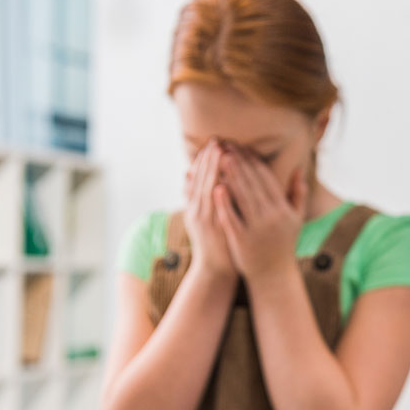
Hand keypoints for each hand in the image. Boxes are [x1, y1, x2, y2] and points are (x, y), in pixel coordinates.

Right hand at [183, 141, 235, 279]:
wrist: (215, 270)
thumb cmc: (216, 242)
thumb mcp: (202, 217)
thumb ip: (195, 195)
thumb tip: (187, 173)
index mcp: (196, 205)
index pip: (200, 176)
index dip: (206, 159)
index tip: (214, 142)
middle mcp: (197, 210)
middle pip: (201, 179)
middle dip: (209, 159)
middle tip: (216, 140)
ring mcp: (203, 220)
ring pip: (206, 190)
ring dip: (212, 171)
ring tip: (219, 152)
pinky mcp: (212, 231)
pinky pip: (213, 209)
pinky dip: (216, 196)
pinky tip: (221, 182)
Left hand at [214, 148, 306, 283]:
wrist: (274, 275)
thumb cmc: (283, 245)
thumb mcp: (295, 219)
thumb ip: (298, 193)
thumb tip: (299, 168)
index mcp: (283, 210)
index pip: (267, 179)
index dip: (253, 161)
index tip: (242, 147)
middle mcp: (271, 217)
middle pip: (253, 184)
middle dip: (239, 162)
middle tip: (227, 144)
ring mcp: (256, 229)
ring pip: (243, 197)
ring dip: (231, 175)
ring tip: (220, 157)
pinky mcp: (242, 240)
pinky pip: (232, 218)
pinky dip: (224, 203)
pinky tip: (216, 187)